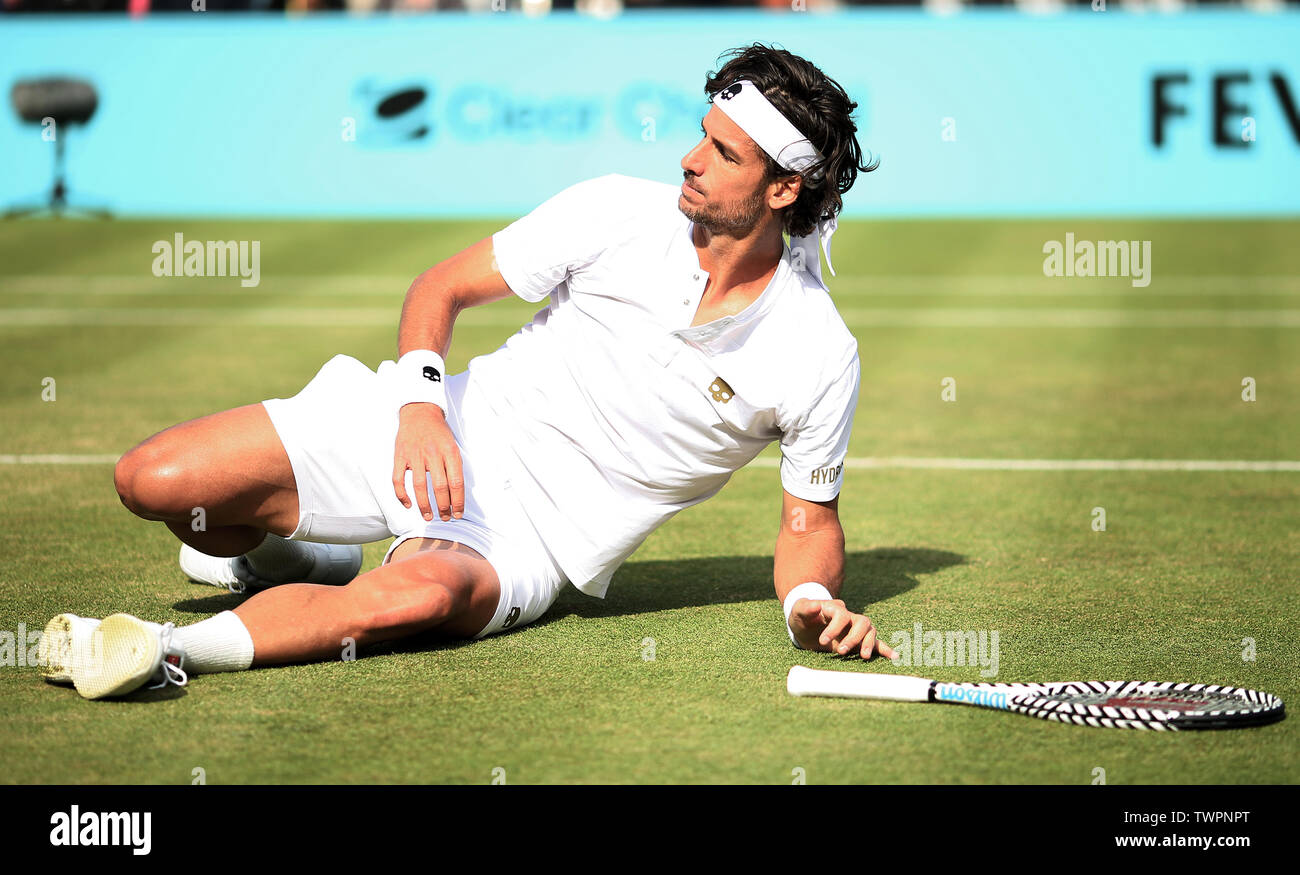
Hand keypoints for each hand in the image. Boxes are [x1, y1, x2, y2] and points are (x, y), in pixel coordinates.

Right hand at [392, 402, 463, 521]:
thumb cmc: (439, 432)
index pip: (456, 482)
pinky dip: (402, 495)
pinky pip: (398, 479)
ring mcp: (414, 455)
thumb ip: (455, 466)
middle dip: (443, 507)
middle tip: (444, 517)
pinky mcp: (400, 455)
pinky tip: (408, 505)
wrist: (419, 411)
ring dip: (424, 505)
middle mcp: (433, 453)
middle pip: (439, 487)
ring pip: (419, 486)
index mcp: (450, 451)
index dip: (457, 501)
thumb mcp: (454, 445)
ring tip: (428, 516)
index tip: (458, 513)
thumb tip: (458, 493)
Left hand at [789, 598, 896, 660]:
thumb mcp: (798, 611)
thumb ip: (805, 608)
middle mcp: (849, 618)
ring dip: (868, 643)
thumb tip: (816, 605)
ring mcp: (856, 629)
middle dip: (854, 637)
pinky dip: (885, 649)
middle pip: (862, 622)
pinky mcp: (858, 641)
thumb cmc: (802, 618)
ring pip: (870, 631)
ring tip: (863, 656)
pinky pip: (875, 643)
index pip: (842, 615)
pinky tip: (893, 656)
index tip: (823, 640)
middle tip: (840, 651)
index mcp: (836, 609)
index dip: (835, 628)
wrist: (806, 625)